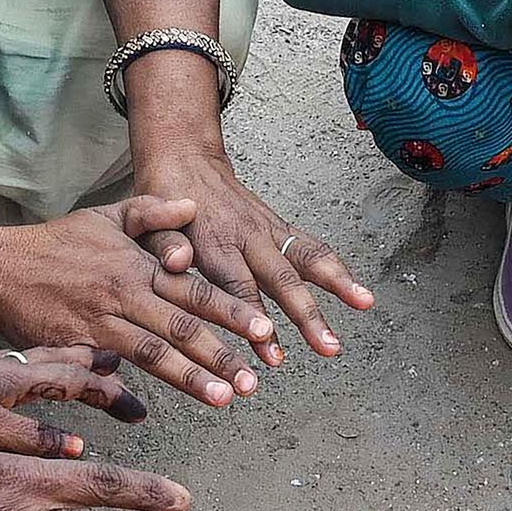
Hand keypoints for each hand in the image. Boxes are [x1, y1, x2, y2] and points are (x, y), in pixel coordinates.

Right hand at [0, 205, 271, 406]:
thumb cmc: (57, 243)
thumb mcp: (106, 214)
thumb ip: (153, 211)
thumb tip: (194, 206)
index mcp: (138, 265)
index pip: (194, 289)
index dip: (230, 310)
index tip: (263, 329)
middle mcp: (124, 295)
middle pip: (181, 326)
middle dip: (220, 353)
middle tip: (253, 379)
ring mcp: (99, 323)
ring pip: (152, 352)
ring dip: (189, 377)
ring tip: (223, 397)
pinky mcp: (73, 345)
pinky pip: (100, 372)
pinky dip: (119, 394)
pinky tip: (141, 414)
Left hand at [129, 137, 375, 364]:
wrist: (184, 163)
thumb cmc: (162, 205)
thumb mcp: (146, 224)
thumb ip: (162, 244)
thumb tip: (175, 262)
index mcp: (212, 241)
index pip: (236, 284)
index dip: (254, 315)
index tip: (270, 347)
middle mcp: (247, 236)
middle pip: (282, 278)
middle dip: (308, 314)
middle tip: (327, 346)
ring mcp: (268, 231)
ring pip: (308, 256)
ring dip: (339, 283)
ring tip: (365, 305)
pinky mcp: (280, 228)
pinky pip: (314, 249)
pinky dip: (339, 270)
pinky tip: (360, 293)